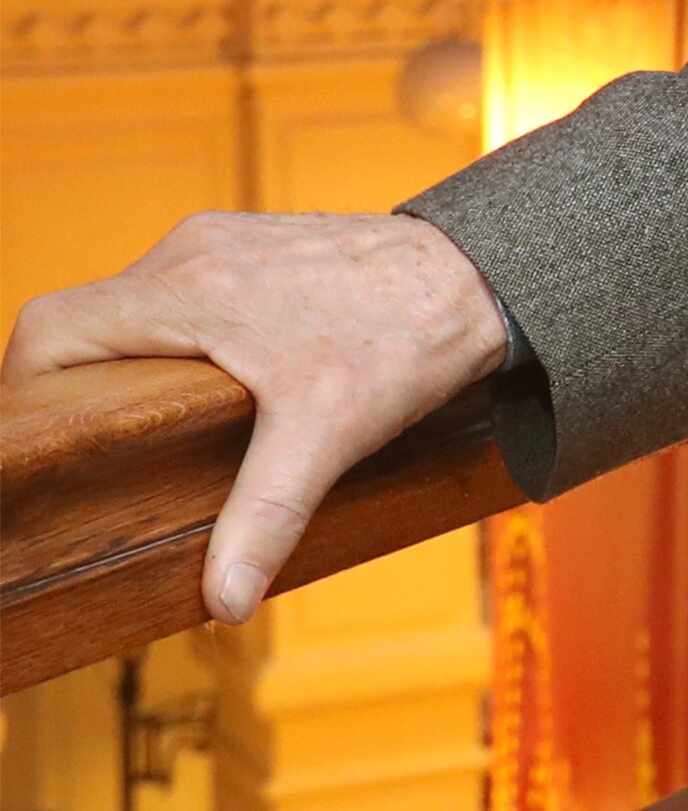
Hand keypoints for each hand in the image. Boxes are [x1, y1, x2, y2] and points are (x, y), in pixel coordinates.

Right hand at [4, 212, 511, 623]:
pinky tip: (199, 389)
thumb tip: (220, 600)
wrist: (486, 275)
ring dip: (123, 363)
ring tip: (141, 431)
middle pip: (79, 322)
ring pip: (127, 306)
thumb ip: (265, 516)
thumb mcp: (328, 435)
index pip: (49, 332)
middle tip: (92, 456)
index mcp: (184, 289)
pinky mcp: (251, 248)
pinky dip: (168, 340)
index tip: (45, 448)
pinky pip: (176, 293)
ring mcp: (220, 243)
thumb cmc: (410, 337)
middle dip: (72, 389)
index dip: (25, 392)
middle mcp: (189, 254)